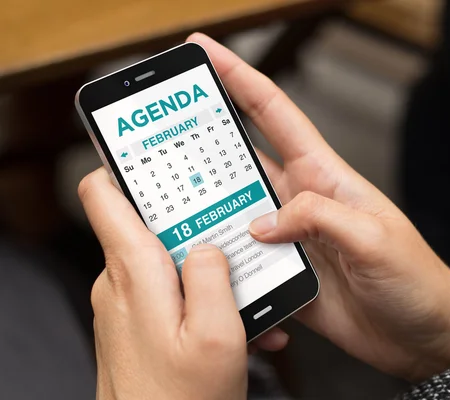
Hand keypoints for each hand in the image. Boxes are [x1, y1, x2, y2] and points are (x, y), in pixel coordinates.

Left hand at [79, 169, 282, 398]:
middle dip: (194, 222)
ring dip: (206, 268)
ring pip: (166, 259)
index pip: (103, 192)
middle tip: (231, 228)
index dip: (124, 162)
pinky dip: (199, 296)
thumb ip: (213, 275)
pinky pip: (167, 291)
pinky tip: (233, 320)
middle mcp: (120, 282)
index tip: (154, 148)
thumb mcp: (217, 334)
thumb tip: (209, 244)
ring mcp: (125, 303)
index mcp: (134, 272)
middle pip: (149, 222)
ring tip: (244, 291)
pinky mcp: (135, 322)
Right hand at [187, 34, 449, 381]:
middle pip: (241, 161)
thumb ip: (317, 218)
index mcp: (324, 177)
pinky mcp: (285, 276)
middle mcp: (301, 202)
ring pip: (233, 215)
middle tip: (157, 137)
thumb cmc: (416, 279)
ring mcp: (290, 240)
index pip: (275, 114)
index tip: (205, 53)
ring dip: (204, 213)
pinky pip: (244, 265)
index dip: (239, 78)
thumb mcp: (374, 237)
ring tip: (166, 211)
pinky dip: (223, 268)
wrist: (423, 335)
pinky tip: (206, 274)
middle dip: (201, 144)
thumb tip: (262, 223)